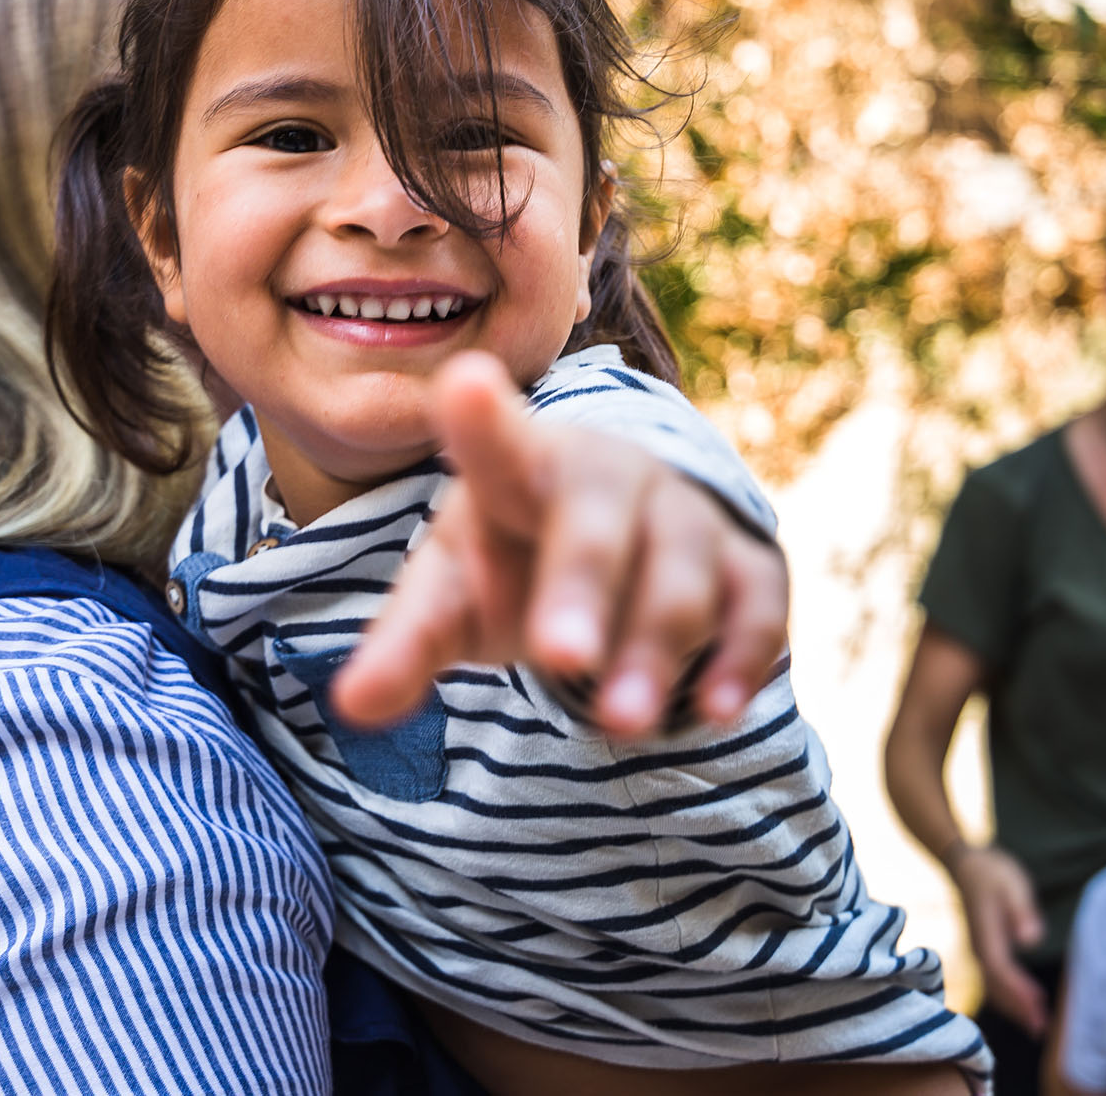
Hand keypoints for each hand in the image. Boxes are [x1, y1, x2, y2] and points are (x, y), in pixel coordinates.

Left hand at [330, 351, 788, 737]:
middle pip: (596, 523)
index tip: (461, 385)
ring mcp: (685, 515)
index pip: (496, 445)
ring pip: (679, 574)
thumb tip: (350, 704)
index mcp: (522, 468)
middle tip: (558, 655)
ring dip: (652, 647)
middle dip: (582, 588)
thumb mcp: (454, 593)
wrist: (622, 539)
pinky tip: (715, 708)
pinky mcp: (747, 563)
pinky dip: (739, 656)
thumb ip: (407, 642)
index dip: (482, 421)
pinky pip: (756, 604)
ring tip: (617, 720)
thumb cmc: (517, 558)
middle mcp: (609, 478)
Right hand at [950, 844, 1048, 1036]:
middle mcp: (978, 946)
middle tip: (1040, 1028)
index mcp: (985, 933)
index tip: (1038, 1004)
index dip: (1018, 989)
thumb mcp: (1013, 883)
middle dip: (1017, 1008)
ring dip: (1014, 1006)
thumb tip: (1030, 939)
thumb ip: (1021, 910)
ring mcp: (979, 949)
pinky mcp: (984, 949)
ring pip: (994, 986)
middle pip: (996, 985)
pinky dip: (1009, 995)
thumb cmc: (992, 871)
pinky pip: (995, 979)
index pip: (1000, 969)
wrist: (966, 864)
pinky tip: (1027, 1002)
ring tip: (1037, 1025)